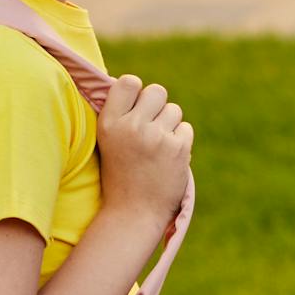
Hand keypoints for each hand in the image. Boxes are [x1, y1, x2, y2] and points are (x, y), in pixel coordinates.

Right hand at [96, 75, 193, 219]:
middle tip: (151, 128)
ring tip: (157, 147)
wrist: (133, 212)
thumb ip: (121, 114)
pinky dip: (180, 141)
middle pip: (157, 91)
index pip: (129, 82)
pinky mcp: (178, 148)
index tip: (136, 108)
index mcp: (109, 123)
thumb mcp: (109, 141)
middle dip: (157, 106)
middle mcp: (131, 127)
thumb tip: (136, 86)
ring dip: (169, 125)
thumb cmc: (120, 175)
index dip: (137, 92)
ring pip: (174, 110)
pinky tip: (167, 158)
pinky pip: (185, 128)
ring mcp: (156, 137)